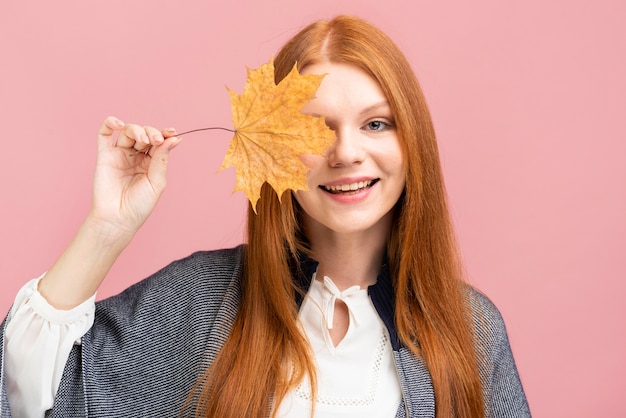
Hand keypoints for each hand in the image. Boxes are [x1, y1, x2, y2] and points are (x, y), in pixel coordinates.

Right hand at [88, 116, 181, 239]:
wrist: (118, 219)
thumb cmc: (139, 205)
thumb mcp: (157, 181)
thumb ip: (161, 159)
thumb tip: (174, 139)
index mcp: (151, 162)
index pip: (159, 142)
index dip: (165, 134)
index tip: (172, 132)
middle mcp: (136, 156)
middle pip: (144, 134)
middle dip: (151, 133)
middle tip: (156, 141)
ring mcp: (120, 155)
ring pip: (128, 131)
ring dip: (137, 130)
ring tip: (143, 140)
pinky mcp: (104, 155)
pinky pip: (104, 134)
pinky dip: (110, 123)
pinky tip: (119, 124)